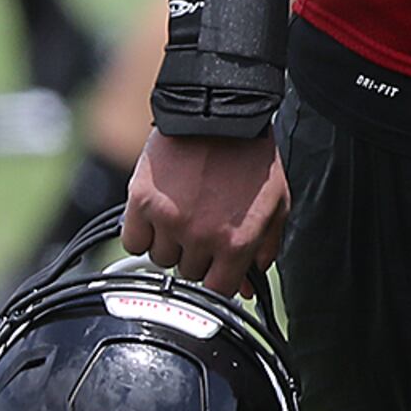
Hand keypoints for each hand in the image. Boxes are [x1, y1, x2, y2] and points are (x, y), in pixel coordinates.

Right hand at [121, 130, 287, 295]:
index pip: (219, 292)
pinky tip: (159, 213)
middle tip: (204, 226)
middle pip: (188, 274)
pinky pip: (133, 241)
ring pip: (160, 259)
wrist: (218, 119)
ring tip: (184, 214)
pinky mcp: (140, 204)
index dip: (219, 281)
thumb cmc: (251, 160)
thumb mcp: (276, 205)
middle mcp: (201, 237)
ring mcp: (168, 221)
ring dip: (171, 244)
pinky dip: (143, 233)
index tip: (217, 271)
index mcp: (237, 241)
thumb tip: (246, 287)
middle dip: (198, 256)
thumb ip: (265, 249)